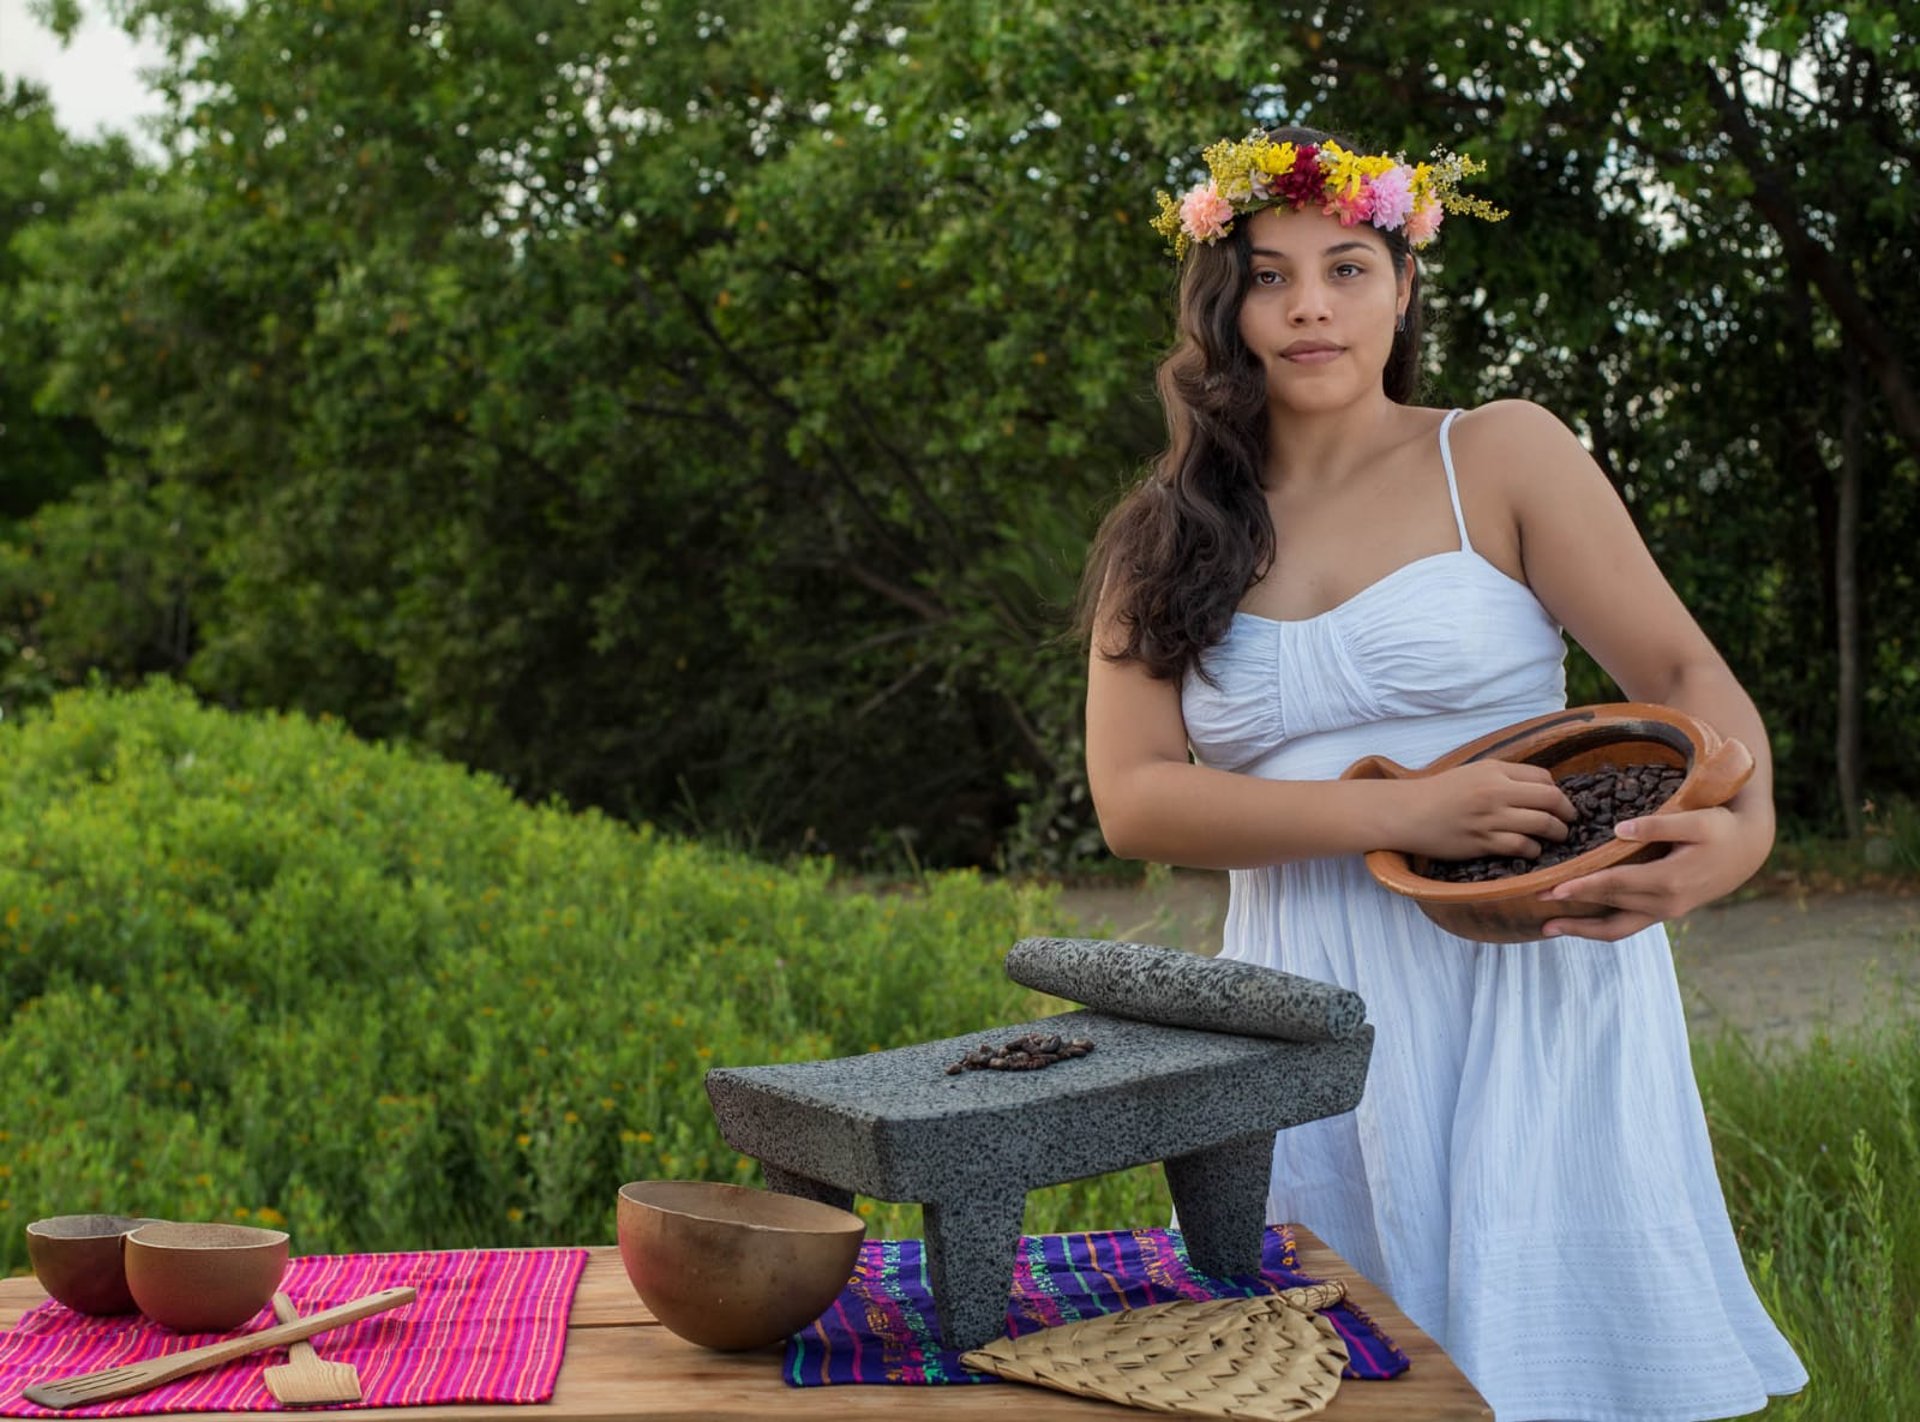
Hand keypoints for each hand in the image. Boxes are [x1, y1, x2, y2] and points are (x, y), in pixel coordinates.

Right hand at [1396, 761, 1575, 861]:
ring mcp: (1490, 818)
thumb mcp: (1474, 772)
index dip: (1557, 791)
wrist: (1409, 812)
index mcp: (1495, 770)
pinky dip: (1534, 849)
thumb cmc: (1440, 792)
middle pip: (1550, 799)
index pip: (1544, 778)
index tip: (1558, 802)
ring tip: (1558, 836)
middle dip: (1568, 812)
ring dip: (1557, 833)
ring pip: (1542, 824)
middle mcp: (1496, 791)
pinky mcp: (1483, 842)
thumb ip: (1505, 777)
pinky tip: (1533, 849)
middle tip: (1570, 821)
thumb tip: (1540, 788)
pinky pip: (1522, 846)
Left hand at [1540, 803, 1765, 940]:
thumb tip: (1617, 831)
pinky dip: (1600, 926)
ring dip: (1582, 929)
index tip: (1553, 888)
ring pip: (1616, 928)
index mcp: (1668, 881)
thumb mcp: (1695, 820)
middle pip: (1609, 910)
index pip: (1615, 886)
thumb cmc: (1720, 830)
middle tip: (1535, 902)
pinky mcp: (1664, 912)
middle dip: (1572, 909)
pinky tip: (1578, 920)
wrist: (1748, 851)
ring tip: (1548, 926)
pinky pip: (1626, 926)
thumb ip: (1657, 825)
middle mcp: (1664, 903)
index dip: (1582, 887)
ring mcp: (1664, 912)